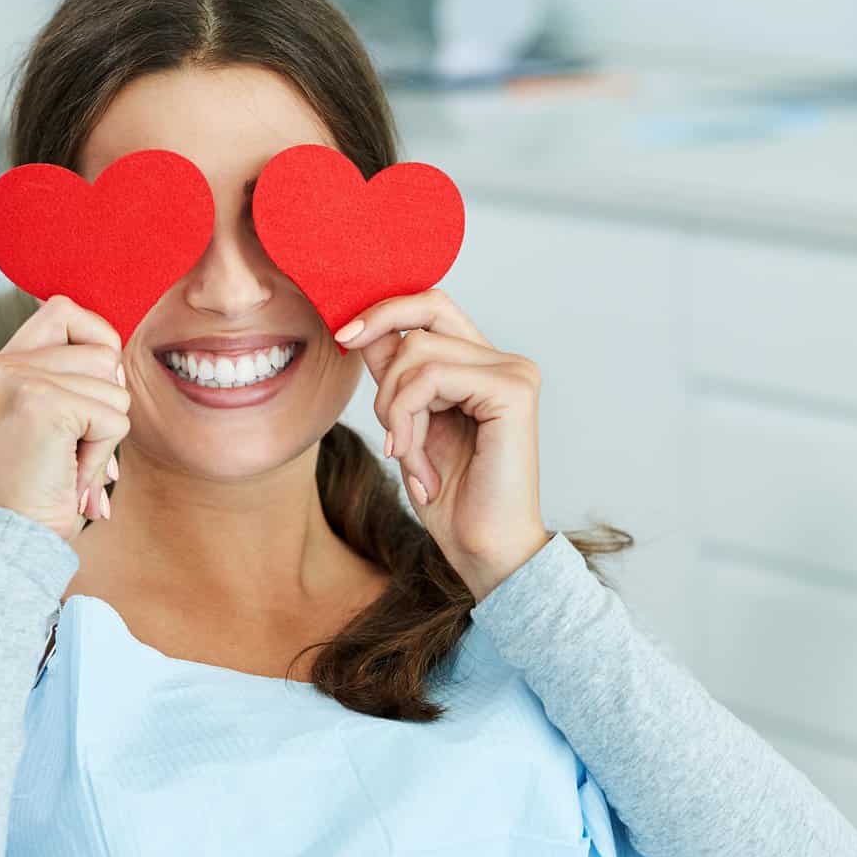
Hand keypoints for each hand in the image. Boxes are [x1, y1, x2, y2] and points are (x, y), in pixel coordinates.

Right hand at [0, 295, 129, 542]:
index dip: (98, 342)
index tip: (93, 392)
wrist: (10, 540)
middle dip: (106, 401)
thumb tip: (116, 355)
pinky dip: (103, 454)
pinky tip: (69, 474)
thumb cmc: (35, 492)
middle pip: (102, 348)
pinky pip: (115, 418)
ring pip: (114, 385)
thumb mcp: (44, 424)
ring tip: (67, 462)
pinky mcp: (42, 403)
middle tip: (74, 444)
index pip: (65, 310)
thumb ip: (67, 380)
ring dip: (105, 433)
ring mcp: (17, 380)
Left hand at [335, 289, 552, 600]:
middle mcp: (505, 362)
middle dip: (382, 355)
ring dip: (394, 410)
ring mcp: (513, 373)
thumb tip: (360, 327)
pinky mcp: (512, 391)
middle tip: (381, 419)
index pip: (430, 306)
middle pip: (425, 310)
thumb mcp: (408, 424)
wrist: (483, 550)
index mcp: (484, 365)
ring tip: (407, 456)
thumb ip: (395, 375)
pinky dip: (408, 420)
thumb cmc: (452, 499)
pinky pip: (430, 378)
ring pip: (417, 351)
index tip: (343, 336)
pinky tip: (418, 463)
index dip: (383, 311)